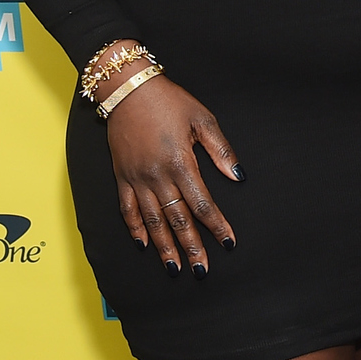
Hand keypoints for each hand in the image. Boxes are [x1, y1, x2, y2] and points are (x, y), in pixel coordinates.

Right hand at [98, 67, 242, 276]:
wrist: (129, 89)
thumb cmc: (170, 102)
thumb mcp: (203, 119)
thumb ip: (220, 150)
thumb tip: (238, 176)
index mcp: (180, 163)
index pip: (202, 204)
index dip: (216, 225)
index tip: (228, 243)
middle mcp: (157, 176)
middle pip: (178, 220)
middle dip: (191, 247)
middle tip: (202, 270)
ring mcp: (136, 179)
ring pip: (152, 221)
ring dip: (164, 247)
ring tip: (174, 268)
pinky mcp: (121, 177)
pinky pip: (127, 209)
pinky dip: (135, 229)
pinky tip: (143, 245)